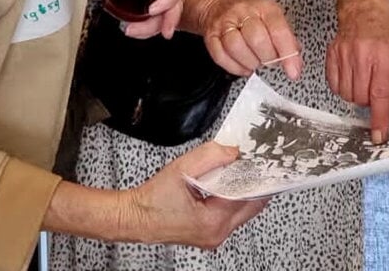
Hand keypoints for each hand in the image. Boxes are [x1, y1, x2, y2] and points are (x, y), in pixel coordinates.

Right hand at [124, 142, 268, 247]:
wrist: (135, 217)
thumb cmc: (152, 200)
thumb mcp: (181, 169)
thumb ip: (210, 156)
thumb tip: (233, 152)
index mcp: (212, 220)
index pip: (248, 194)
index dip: (251, 174)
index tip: (251, 159)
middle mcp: (217, 233)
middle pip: (253, 205)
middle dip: (252, 183)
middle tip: (246, 164)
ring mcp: (215, 236)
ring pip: (245, 211)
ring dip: (242, 191)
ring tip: (232, 173)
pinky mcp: (211, 234)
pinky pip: (233, 215)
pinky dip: (232, 199)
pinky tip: (224, 186)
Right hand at [200, 0, 302, 78]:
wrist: (218, 3)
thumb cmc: (249, 13)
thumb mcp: (272, 17)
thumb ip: (285, 37)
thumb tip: (295, 58)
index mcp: (264, 8)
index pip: (279, 30)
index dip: (288, 53)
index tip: (293, 71)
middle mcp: (244, 13)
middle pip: (256, 39)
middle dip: (266, 58)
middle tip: (270, 61)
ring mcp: (225, 23)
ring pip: (236, 47)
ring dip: (249, 62)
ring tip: (255, 63)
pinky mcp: (211, 35)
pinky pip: (220, 55)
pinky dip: (234, 67)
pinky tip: (242, 66)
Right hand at [326, 0, 388, 142]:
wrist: (362, 9)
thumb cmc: (385, 31)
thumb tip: (388, 101)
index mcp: (384, 55)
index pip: (380, 94)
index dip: (379, 118)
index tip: (378, 135)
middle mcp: (362, 55)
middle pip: (361, 98)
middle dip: (369, 100)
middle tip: (375, 86)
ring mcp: (343, 55)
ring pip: (347, 95)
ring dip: (357, 94)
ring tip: (364, 79)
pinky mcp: (331, 55)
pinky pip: (334, 86)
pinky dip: (344, 88)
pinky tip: (352, 77)